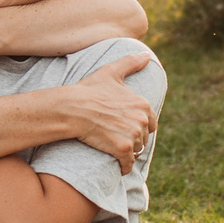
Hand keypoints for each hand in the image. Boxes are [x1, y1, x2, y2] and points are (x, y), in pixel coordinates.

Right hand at [63, 52, 157, 173]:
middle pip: (144, 137)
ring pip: (136, 150)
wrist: (72, 108)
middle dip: (133, 139)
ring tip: (113, 148)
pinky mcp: (123, 149)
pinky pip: (128, 164)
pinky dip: (123, 167)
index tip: (126, 127)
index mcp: (142, 104)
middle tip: (116, 137)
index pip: (151, 123)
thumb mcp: (111, 72)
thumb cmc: (89, 90)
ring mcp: (133, 135)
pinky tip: (117, 166)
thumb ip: (131, 63)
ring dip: (128, 152)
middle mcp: (141, 120)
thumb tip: (147, 55)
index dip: (139, 126)